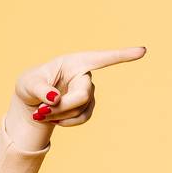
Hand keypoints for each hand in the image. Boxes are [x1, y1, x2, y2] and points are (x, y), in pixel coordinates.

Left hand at [11, 46, 147, 129]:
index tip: (143, 51)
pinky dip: (65, 122)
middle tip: (41, 111)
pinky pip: (81, 118)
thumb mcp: (28, 85)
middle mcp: (85, 75)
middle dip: (62, 106)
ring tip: (40, 113)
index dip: (122, 55)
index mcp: (75, 62)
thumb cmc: (30, 85)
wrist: (31, 102)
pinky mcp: (87, 107)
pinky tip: (53, 119)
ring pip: (80, 109)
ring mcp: (88, 92)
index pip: (101, 58)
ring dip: (59, 115)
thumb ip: (40, 90)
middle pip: (83, 95)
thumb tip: (54, 98)